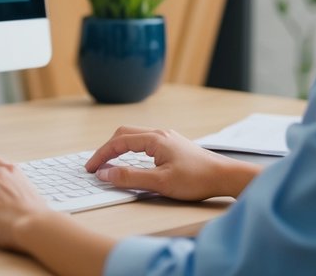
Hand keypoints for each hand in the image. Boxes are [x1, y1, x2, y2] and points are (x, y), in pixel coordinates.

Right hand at [84, 125, 260, 200]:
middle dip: (107, 149)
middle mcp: (160, 133)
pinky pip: (145, 142)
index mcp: (155, 139)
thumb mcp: (160, 182)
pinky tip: (132, 162)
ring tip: (109, 164)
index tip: (91, 168)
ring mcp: (167, 138)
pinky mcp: (173, 145)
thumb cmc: (196, 179)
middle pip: (124, 134)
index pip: (118, 142)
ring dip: (119, 148)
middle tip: (96, 165)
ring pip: (135, 137)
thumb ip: (130, 178)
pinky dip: (131, 150)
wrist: (224, 176)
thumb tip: (105, 174)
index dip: (101, 155)